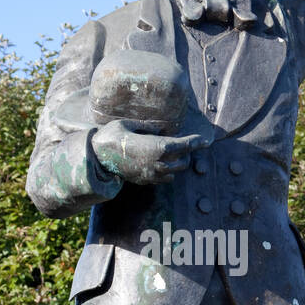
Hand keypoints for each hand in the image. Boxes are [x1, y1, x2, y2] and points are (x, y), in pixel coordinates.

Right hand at [91, 119, 205, 185]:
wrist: (97, 156)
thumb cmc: (113, 134)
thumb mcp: (132, 123)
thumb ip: (150, 127)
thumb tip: (161, 129)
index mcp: (158, 147)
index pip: (185, 145)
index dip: (197, 142)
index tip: (206, 140)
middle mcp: (158, 163)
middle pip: (184, 161)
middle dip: (186, 153)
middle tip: (183, 144)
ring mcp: (152, 174)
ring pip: (175, 172)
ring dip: (177, 164)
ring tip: (171, 153)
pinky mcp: (145, 181)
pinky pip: (164, 179)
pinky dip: (167, 172)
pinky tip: (160, 162)